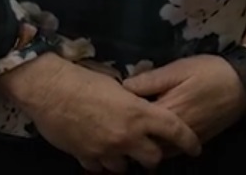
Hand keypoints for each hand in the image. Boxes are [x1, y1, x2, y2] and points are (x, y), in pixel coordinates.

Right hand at [0, 55, 202, 171]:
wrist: (50, 90)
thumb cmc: (84, 80)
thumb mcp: (117, 86)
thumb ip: (133, 101)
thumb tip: (141, 104)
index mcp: (139, 113)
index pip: (174, 130)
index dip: (188, 141)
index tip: (195, 148)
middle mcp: (127, 136)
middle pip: (153, 158)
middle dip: (152, 155)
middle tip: (148, 148)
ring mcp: (106, 150)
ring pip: (125, 167)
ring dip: (125, 159)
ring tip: (120, 148)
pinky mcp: (86, 157)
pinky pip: (99, 167)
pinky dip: (101, 160)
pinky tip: (97, 149)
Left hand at [122, 55, 245, 146]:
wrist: (243, 82)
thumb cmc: (209, 71)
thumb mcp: (179, 68)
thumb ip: (151, 80)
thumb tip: (124, 86)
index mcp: (167, 110)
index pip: (136, 122)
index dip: (122, 117)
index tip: (111, 110)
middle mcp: (176, 130)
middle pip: (145, 141)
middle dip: (132, 136)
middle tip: (119, 125)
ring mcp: (188, 138)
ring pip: (159, 151)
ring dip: (146, 145)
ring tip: (134, 135)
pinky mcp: (198, 140)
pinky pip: (174, 152)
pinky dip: (162, 148)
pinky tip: (156, 139)